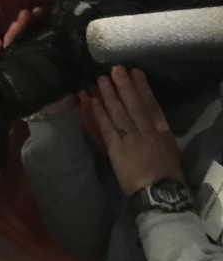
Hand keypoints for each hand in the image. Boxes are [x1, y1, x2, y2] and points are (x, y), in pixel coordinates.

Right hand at [0, 7, 77, 115]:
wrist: (50, 114)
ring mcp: (15, 62)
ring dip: (12, 33)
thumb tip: (82, 45)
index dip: (39, 22)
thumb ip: (73, 65)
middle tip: (28, 13)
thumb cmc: (61, 94)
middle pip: (24, 36)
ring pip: (11, 45)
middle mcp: (28, 55)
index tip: (40, 12)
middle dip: (25, 24)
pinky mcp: (4, 72)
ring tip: (16, 23)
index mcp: (44, 54)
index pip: (40, 34)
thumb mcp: (70, 77)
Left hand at [91, 67, 183, 195]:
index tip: (134, 72)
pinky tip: (92, 100)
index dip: (142, 87)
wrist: (159, 192)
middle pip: (134, 104)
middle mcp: (146, 130)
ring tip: (99, 79)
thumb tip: (147, 114)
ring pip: (118, 112)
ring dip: (108, 94)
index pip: (151, 104)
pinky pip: (106, 126)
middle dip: (124, 85)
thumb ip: (156, 129)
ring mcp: (130, 138)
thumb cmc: (165, 172)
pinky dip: (99, 112)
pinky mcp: (116, 147)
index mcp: (162, 130)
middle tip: (114, 68)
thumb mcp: (168, 146)